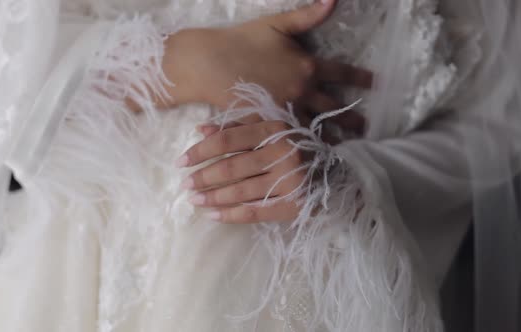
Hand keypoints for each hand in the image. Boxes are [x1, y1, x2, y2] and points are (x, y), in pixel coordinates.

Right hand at [161, 0, 370, 129]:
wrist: (210, 63)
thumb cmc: (243, 40)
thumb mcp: (278, 24)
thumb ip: (309, 15)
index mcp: (307, 66)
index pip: (342, 73)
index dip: (360, 78)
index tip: (375, 83)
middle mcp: (301, 91)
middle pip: (333, 107)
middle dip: (352, 118)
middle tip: (366, 128)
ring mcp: (285, 110)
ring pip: (315, 127)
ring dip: (332, 137)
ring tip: (345, 146)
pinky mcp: (268, 123)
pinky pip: (291, 138)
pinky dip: (303, 147)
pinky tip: (311, 154)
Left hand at [177, 121, 309, 223]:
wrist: (339, 171)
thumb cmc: (298, 145)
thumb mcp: (272, 128)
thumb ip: (238, 127)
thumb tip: (200, 129)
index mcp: (275, 130)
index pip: (228, 140)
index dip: (201, 150)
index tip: (181, 161)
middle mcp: (282, 154)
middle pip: (231, 167)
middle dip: (203, 177)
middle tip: (185, 184)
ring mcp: (289, 181)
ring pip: (240, 191)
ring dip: (212, 197)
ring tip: (194, 199)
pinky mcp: (293, 204)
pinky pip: (254, 212)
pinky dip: (230, 215)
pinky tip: (213, 215)